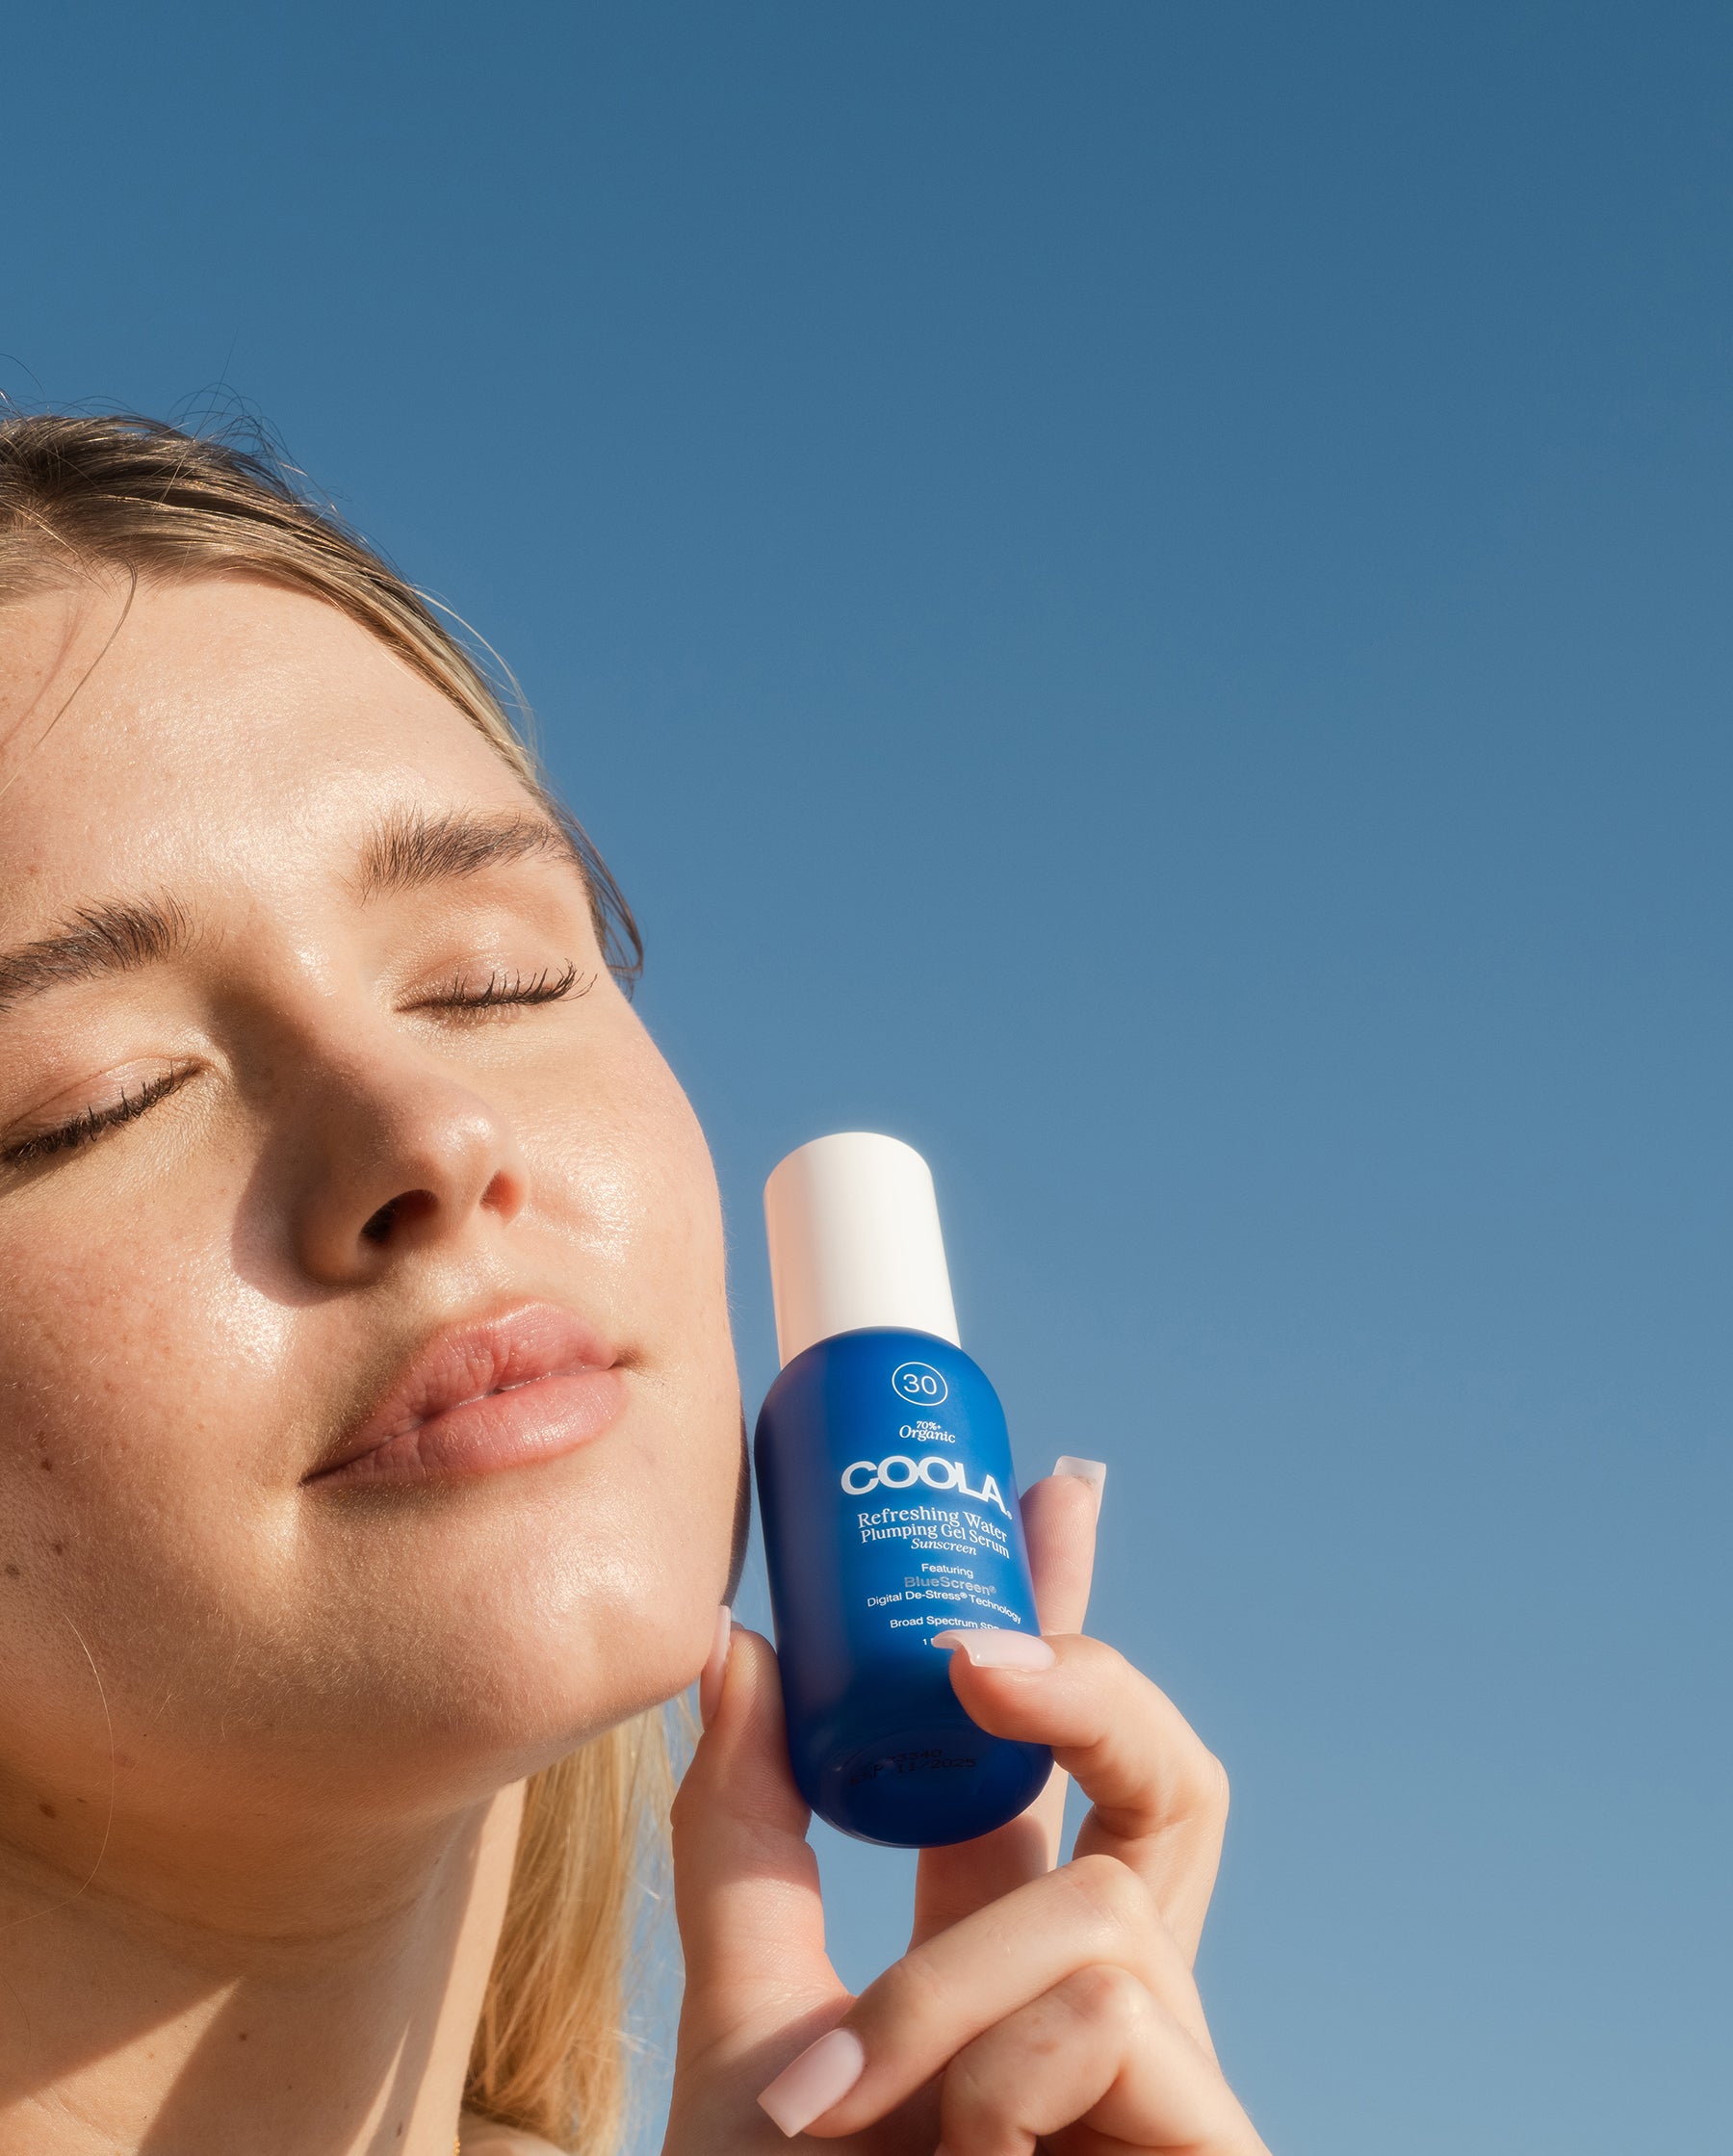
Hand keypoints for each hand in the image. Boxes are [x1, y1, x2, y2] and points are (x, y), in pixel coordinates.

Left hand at [664, 1465, 1265, 2154]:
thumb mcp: (746, 2019)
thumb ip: (742, 1845)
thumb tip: (734, 1641)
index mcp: (1009, 1963)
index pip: (1057, 1760)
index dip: (1068, 1623)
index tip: (1057, 1492)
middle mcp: (1102, 1999)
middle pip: (1173, 1780)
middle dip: (1097, 1687)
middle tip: (974, 1659)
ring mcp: (1172, 2073)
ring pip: (1096, 1907)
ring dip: (940, 1999)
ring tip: (842, 2108)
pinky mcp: (1216, 2138)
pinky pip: (1106, 2010)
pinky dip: (988, 2081)